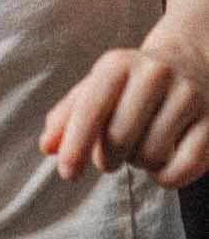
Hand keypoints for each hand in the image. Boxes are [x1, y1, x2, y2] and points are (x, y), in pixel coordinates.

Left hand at [41, 44, 208, 189]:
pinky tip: (162, 164)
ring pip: (151, 155)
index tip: (68, 173)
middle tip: (111, 157)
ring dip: (138, 164)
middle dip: (108, 159)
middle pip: (119, 138)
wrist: (190, 61)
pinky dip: (166, 178)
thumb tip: (47, 147)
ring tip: (140, 148)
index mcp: (118, 64)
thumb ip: (67, 116)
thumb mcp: (96, 89)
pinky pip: (184, 167)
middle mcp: (154, 73)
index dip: (76, 144)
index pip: (91, 108)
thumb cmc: (130, 84)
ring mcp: (188, 95)